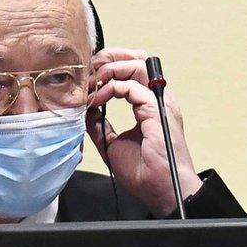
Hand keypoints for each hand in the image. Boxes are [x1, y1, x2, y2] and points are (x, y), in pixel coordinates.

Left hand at [85, 48, 202, 217]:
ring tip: (90, 84)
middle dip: (109, 57)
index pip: (132, 69)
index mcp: (150, 103)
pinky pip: (131, 86)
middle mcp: (157, 98)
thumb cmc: (144, 171)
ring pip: (135, 65)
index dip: (109, 65)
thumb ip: (100, 124)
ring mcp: (159, 102)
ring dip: (108, 70)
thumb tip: (87, 109)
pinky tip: (96, 100)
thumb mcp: (112, 143)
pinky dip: (110, 88)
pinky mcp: (156, 110)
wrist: (158, 189)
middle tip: (88, 69)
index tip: (88, 76)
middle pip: (136, 58)